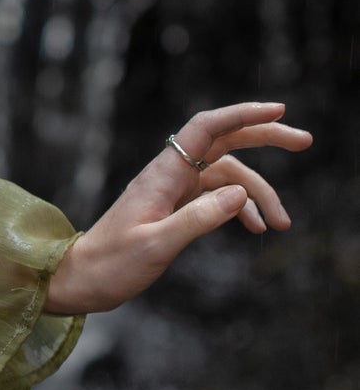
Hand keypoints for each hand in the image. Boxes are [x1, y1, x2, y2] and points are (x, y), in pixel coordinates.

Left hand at [44, 101, 311, 314]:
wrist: (83, 279)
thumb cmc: (112, 264)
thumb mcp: (157, 245)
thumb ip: (198, 219)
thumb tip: (240, 193)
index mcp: (162, 174)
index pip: (206, 129)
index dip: (242, 114)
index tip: (279, 110)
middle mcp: (169, 174)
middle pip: (223, 142)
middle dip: (264, 137)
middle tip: (306, 140)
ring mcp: (173, 189)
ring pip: (226, 175)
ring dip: (259, 193)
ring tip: (283, 224)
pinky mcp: (175, 207)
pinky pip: (216, 196)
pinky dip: (240, 207)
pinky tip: (258, 228)